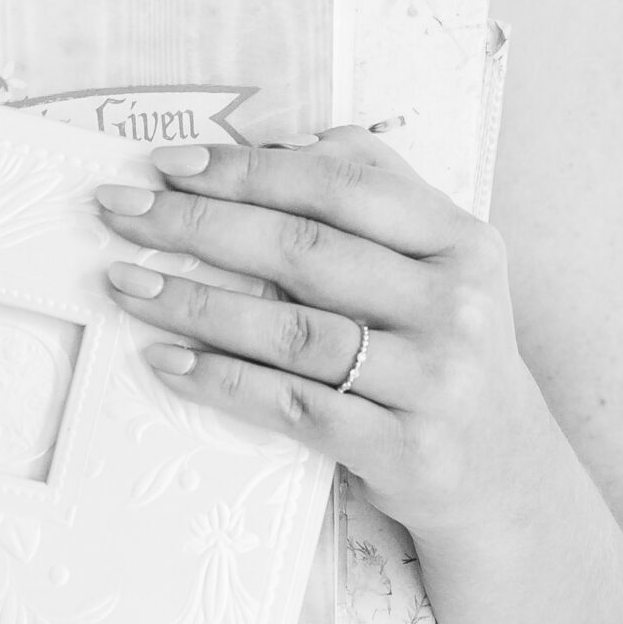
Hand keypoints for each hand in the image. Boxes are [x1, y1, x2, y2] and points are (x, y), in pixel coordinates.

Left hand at [95, 129, 546, 544]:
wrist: (501, 476)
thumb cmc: (444, 356)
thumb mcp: (439, 268)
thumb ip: (376, 198)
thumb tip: (281, 146)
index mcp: (461, 241)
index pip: (342, 185)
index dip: (248, 170)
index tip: (169, 164)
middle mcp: (455, 304)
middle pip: (306, 251)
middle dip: (199, 225)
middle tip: (121, 212)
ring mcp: (432, 380)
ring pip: (292, 331)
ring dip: (195, 304)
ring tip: (127, 284)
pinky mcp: (401, 449)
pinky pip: (293, 406)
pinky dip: (222, 382)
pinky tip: (166, 361)